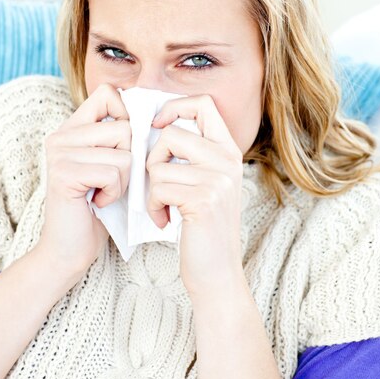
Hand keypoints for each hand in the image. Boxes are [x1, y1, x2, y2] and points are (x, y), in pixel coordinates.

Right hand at [36, 83, 131, 279]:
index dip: (127, 115)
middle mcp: (62, 135)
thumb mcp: (112, 166)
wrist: (69, 248)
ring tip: (104, 192)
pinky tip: (98, 202)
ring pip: (123, 151)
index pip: (108, 94)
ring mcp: (60, 153)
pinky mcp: (63, 173)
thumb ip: (122, 139)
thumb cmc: (98, 208)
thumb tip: (156, 116)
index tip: (125, 146)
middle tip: (111, 180)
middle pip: (124, 126)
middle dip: (129, 159)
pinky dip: (114, 192)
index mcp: (72, 128)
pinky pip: (113, 171)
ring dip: (124, 179)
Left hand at [146, 94, 244, 298]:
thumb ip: (192, 156)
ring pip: (159, 164)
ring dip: (151, 190)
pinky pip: (158, 187)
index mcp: (228, 151)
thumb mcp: (206, 184)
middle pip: (172, 133)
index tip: (156, 126)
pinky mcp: (204, 199)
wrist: (217, 273)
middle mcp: (228, 160)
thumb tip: (155, 126)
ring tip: (162, 207)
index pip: (203, 105)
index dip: (174, 107)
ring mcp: (218, 179)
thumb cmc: (203, 229)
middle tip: (157, 183)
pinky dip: (152, 206)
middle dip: (152, 158)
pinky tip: (164, 220)